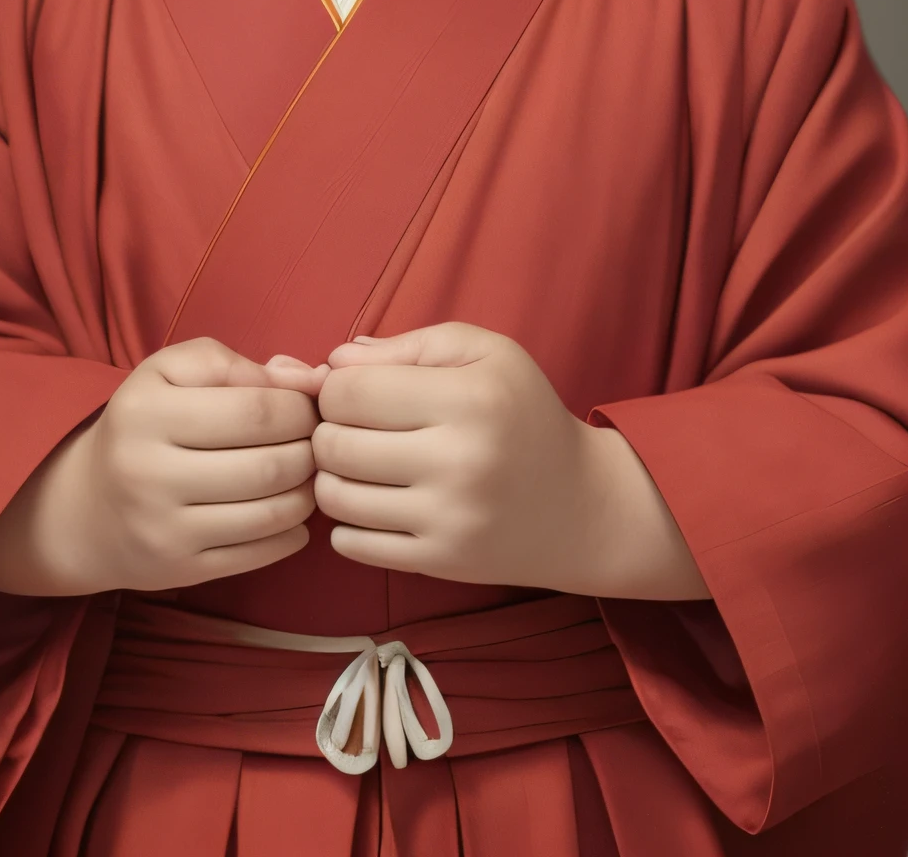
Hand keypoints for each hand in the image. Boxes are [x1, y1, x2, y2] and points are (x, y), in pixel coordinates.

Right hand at [0, 338, 320, 595]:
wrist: (85, 509)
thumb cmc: (142, 425)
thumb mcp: (169, 373)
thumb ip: (233, 364)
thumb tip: (304, 378)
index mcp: (147, 413)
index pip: (257, 410)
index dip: (300, 406)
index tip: (305, 405)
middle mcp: (150, 474)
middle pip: (271, 465)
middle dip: (309, 449)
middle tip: (314, 440)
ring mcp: (165, 530)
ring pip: (271, 513)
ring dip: (306, 491)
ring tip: (304, 473)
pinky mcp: (181, 570)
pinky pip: (261, 553)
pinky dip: (292, 531)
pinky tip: (288, 510)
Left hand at [312, 323, 707, 599]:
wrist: (580, 505)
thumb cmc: (523, 413)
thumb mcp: (484, 353)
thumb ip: (408, 346)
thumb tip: (333, 360)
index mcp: (468, 399)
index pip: (350, 391)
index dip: (334, 386)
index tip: (352, 390)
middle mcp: (459, 461)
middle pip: (334, 444)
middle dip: (327, 430)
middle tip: (350, 427)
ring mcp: (449, 519)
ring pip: (336, 497)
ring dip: (332, 477)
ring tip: (360, 463)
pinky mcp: (441, 561)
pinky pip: (352, 545)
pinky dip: (346, 523)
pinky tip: (373, 501)